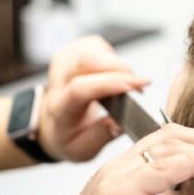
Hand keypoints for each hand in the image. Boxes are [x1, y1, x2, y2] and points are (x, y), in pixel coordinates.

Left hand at [37, 36, 149, 161]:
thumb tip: (120, 124)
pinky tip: (114, 73)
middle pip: (87, 60)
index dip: (111, 83)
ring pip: (94, 49)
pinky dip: (112, 57)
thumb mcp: (83, 149)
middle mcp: (57, 81)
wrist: (52, 123)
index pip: (81, 88)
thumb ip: (101, 136)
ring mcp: (62, 62)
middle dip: (121, 68)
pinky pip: (96, 45)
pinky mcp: (71, 51)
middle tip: (141, 85)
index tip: (138, 86)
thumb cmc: (69, 136)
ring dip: (117, 64)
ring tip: (127, 83)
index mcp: (59, 108)